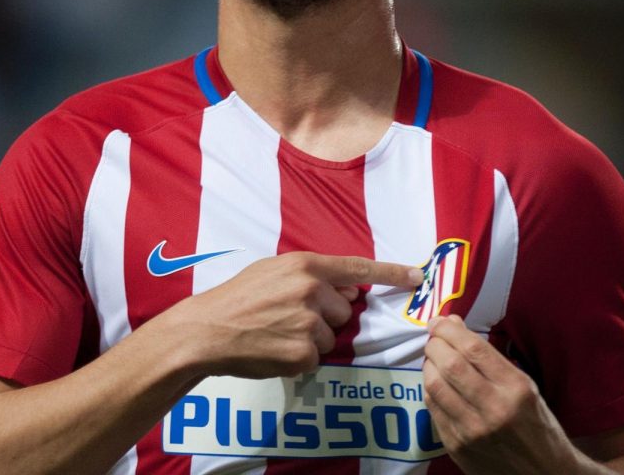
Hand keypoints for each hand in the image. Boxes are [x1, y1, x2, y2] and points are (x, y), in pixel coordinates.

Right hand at [158, 252, 421, 378]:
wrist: (205, 331)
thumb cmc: (236, 299)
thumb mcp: (271, 271)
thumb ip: (308, 275)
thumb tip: (342, 288)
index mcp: (305, 266)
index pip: (358, 268)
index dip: (392, 273)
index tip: (418, 277)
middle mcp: (311, 291)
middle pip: (344, 310)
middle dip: (325, 317)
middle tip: (288, 317)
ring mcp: (308, 323)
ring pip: (331, 337)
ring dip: (311, 340)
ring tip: (277, 334)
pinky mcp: (303, 354)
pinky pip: (315, 359)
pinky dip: (298, 359)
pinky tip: (274, 350)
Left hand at [423, 314, 578, 473]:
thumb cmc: (537, 426)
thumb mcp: (526, 388)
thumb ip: (491, 359)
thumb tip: (455, 326)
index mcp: (516, 388)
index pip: (473, 348)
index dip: (450, 329)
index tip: (440, 321)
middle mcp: (493, 408)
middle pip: (450, 364)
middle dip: (434, 343)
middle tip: (433, 337)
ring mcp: (472, 430)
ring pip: (435, 385)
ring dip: (428, 364)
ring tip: (432, 358)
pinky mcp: (457, 446)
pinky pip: (433, 409)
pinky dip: (429, 389)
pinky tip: (435, 382)